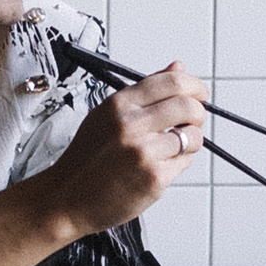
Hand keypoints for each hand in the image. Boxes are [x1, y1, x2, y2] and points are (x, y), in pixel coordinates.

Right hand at [38, 58, 208, 237]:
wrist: (66, 199)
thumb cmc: (85, 159)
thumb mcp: (106, 115)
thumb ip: (145, 91)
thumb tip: (177, 66)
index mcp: (119, 104)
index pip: (172, 81)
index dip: (194, 86)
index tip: (199, 93)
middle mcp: (131, 124)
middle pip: (189, 106)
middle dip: (198, 113)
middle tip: (192, 121)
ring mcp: (144, 152)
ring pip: (193, 136)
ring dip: (190, 141)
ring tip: (171, 147)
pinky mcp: (154, 178)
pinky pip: (184, 162)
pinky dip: (179, 163)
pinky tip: (159, 165)